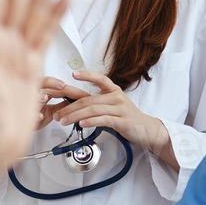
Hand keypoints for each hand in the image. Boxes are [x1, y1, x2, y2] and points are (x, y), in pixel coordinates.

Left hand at [45, 72, 168, 153]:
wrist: (147, 130)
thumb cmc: (126, 118)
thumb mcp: (113, 106)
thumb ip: (98, 103)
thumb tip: (76, 105)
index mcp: (114, 91)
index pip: (100, 79)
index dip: (87, 75)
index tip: (73, 74)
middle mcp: (117, 97)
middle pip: (89, 100)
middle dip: (70, 107)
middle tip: (58, 114)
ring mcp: (120, 109)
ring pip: (93, 110)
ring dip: (75, 116)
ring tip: (64, 121)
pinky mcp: (122, 121)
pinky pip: (103, 120)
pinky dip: (90, 122)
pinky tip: (81, 124)